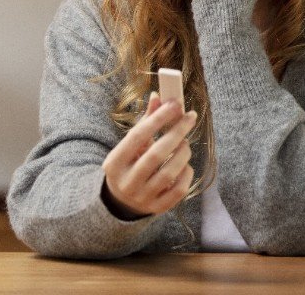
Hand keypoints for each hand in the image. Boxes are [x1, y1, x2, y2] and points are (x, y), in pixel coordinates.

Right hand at [100, 92, 197, 219]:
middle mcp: (127, 183)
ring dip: (183, 153)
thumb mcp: (130, 146)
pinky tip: (185, 165)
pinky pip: (179, 190)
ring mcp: (142, 198)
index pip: (138, 137)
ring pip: (169, 173)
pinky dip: (186, 174)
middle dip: (176, 132)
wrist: (121, 202)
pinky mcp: (158, 208)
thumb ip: (146, 122)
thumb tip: (159, 96)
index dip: (158, 119)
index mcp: (114, 163)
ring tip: (185, 143)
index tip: (176, 104)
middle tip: (190, 117)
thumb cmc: (129, 164)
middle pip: (156, 155)